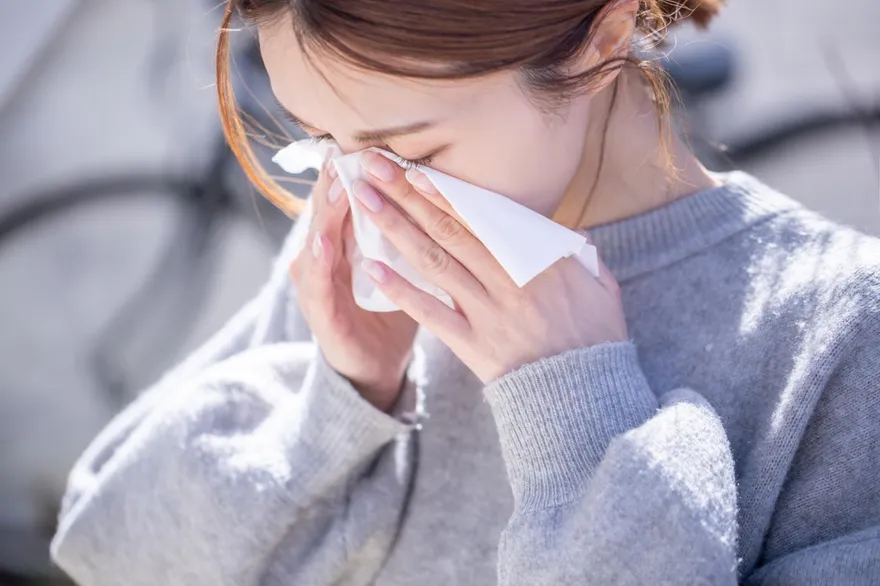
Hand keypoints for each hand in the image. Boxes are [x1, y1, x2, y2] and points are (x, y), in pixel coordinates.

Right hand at [289, 159, 417, 410]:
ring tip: (335, 188)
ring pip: (318, 244)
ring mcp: (320, 288)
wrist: (377, 368)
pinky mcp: (322, 317)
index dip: (355, 173)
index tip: (366, 142)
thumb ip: (412, 234)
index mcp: (349, 246)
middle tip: (342, 151)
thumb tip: (445, 194)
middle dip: (335, 183)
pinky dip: (320, 264)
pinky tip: (324, 243)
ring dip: (325, 216)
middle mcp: (328, 261)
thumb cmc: (392, 313)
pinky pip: (319, 287)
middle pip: (328, 215)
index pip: (349, 203)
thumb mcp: (403, 268)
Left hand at [351, 152, 627, 382]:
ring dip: (396, 230)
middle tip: (375, 169)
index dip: (447, 193)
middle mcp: (509, 280)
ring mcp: (488, 313)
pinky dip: (401, 291)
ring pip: (434, 262)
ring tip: (365, 203)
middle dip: (409, 196)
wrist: (585, 395)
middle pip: (450, 230)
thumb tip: (564, 230)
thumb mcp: (600, 285)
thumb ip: (579, 252)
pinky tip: (373, 269)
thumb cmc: (595, 337)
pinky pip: (431, 314)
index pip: (484, 218)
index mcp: (540, 260)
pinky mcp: (473, 345)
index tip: (417, 171)